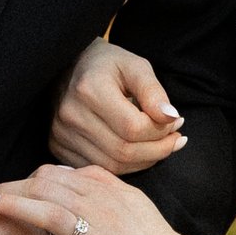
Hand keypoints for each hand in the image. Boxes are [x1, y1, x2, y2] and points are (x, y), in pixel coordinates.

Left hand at [0, 161, 210, 234]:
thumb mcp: (134, 200)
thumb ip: (104, 183)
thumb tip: (73, 173)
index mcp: (107, 191)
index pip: (56, 173)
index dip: (27, 178)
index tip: (9, 188)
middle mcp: (100, 209)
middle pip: (46, 187)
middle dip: (11, 188)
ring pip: (47, 214)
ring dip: (10, 208)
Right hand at [51, 37, 185, 172]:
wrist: (68, 67)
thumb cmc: (107, 65)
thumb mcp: (135, 66)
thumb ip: (154, 91)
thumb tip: (171, 118)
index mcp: (89, 89)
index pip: (133, 128)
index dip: (161, 130)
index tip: (176, 120)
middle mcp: (70, 114)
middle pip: (123, 151)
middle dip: (158, 149)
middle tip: (175, 138)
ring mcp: (61, 134)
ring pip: (113, 166)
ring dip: (145, 160)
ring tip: (161, 145)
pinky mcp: (58, 147)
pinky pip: (100, 169)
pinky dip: (126, 165)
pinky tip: (139, 151)